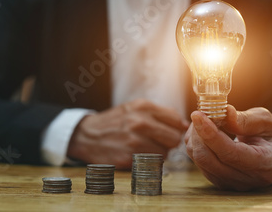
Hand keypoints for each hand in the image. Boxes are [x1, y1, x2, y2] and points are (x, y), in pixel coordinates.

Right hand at [67, 99, 188, 168]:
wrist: (87, 135)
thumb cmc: (115, 121)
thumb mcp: (135, 108)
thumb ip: (161, 114)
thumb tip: (184, 125)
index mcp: (143, 107)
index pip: (176, 120)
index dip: (176, 128)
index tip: (169, 131)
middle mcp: (139, 122)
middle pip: (174, 138)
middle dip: (169, 142)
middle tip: (158, 141)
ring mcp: (134, 141)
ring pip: (165, 152)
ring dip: (159, 152)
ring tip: (145, 147)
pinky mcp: (128, 158)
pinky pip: (151, 163)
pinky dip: (148, 161)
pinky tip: (137, 154)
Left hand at [185, 105, 271, 190]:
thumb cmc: (271, 137)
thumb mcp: (267, 122)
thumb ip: (246, 119)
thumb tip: (225, 112)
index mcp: (264, 164)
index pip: (231, 153)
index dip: (211, 134)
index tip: (198, 115)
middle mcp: (246, 179)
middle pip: (209, 159)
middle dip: (199, 133)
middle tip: (201, 113)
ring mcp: (230, 183)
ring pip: (200, 160)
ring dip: (195, 137)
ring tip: (205, 120)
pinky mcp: (218, 180)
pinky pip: (198, 162)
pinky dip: (196, 144)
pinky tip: (204, 132)